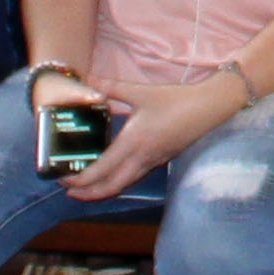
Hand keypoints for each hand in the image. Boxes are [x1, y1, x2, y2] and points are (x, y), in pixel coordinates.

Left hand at [70, 69, 247, 205]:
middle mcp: (142, 158)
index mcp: (134, 142)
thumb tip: (89, 80)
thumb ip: (112, 88)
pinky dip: (119, 182)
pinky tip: (113, 174)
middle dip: (88, 194)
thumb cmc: (176, 100)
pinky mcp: (161, 160)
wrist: (210, 107)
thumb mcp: (141, 92)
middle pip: (111, 187)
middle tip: (69, 193)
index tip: (63, 180)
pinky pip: (135, 177)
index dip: (81, 180)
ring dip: (103, 191)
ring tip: (86, 189)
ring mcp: (153, 162)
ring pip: (124, 185)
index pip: (101, 170)